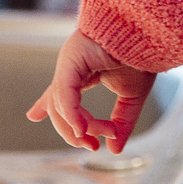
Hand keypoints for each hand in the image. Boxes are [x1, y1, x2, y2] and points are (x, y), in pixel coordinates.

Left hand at [26, 29, 155, 151]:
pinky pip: (65, 95)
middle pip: (59, 107)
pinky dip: (72, 115)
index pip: (60, 92)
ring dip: (84, 127)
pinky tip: (83, 130)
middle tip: (92, 146)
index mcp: (82, 70)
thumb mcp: (132, 97)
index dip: (46, 106)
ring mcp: (68, 63)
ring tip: (108, 133)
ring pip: (62, 106)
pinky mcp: (71, 61)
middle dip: (72, 132)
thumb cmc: (142, 56)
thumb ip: (122, 122)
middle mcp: (71, 66)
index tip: (33, 115)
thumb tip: (115, 149)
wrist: (149, 33)